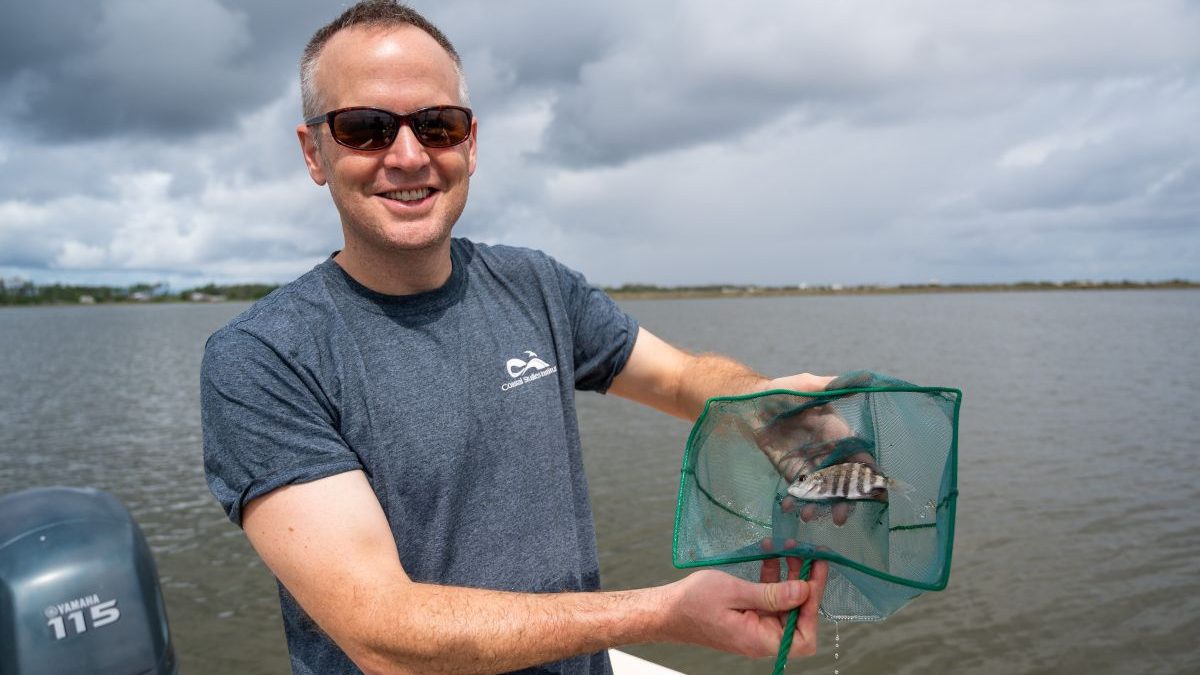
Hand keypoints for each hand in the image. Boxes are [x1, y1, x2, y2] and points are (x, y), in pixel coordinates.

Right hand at [662, 560, 828, 658]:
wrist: (665, 610)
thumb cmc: (692, 603)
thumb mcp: (734, 592)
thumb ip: (772, 595)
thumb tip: (804, 591)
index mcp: (759, 639)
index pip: (803, 635)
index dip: (813, 606)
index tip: (814, 575)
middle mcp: (761, 638)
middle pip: (797, 617)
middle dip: (804, 584)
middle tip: (809, 555)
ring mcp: (754, 627)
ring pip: (784, 605)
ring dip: (788, 578)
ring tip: (789, 550)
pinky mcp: (747, 616)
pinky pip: (768, 600)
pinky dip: (772, 580)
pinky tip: (770, 557)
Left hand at [747, 373, 866, 524]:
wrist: (751, 402)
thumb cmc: (783, 390)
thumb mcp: (808, 385)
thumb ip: (833, 386)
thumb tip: (866, 376)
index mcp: (839, 434)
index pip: (861, 459)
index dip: (870, 476)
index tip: (877, 493)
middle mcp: (828, 452)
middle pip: (843, 482)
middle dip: (844, 501)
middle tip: (840, 517)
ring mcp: (809, 463)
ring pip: (822, 490)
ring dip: (819, 506)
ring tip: (809, 516)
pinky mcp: (790, 470)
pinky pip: (798, 489)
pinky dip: (796, 500)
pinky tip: (790, 509)